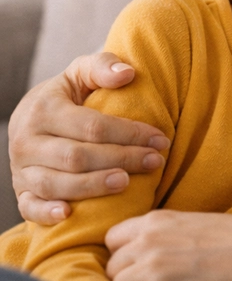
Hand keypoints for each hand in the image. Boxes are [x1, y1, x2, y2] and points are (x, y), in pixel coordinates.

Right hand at [9, 52, 169, 223]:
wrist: (32, 115)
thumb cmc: (68, 93)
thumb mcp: (81, 72)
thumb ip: (103, 66)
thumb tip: (127, 73)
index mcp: (43, 110)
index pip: (93, 126)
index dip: (129, 133)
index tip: (161, 139)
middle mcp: (27, 141)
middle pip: (78, 157)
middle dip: (121, 160)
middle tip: (155, 161)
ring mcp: (21, 170)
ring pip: (57, 184)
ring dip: (94, 186)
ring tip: (127, 183)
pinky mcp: (20, 192)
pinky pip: (29, 207)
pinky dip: (47, 213)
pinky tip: (70, 215)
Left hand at [106, 210, 231, 280]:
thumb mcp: (196, 226)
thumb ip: (166, 236)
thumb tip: (145, 253)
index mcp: (158, 220)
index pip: (114, 238)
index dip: (125, 254)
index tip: (141, 264)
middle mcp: (148, 241)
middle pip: (112, 266)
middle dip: (128, 278)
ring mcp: (151, 268)